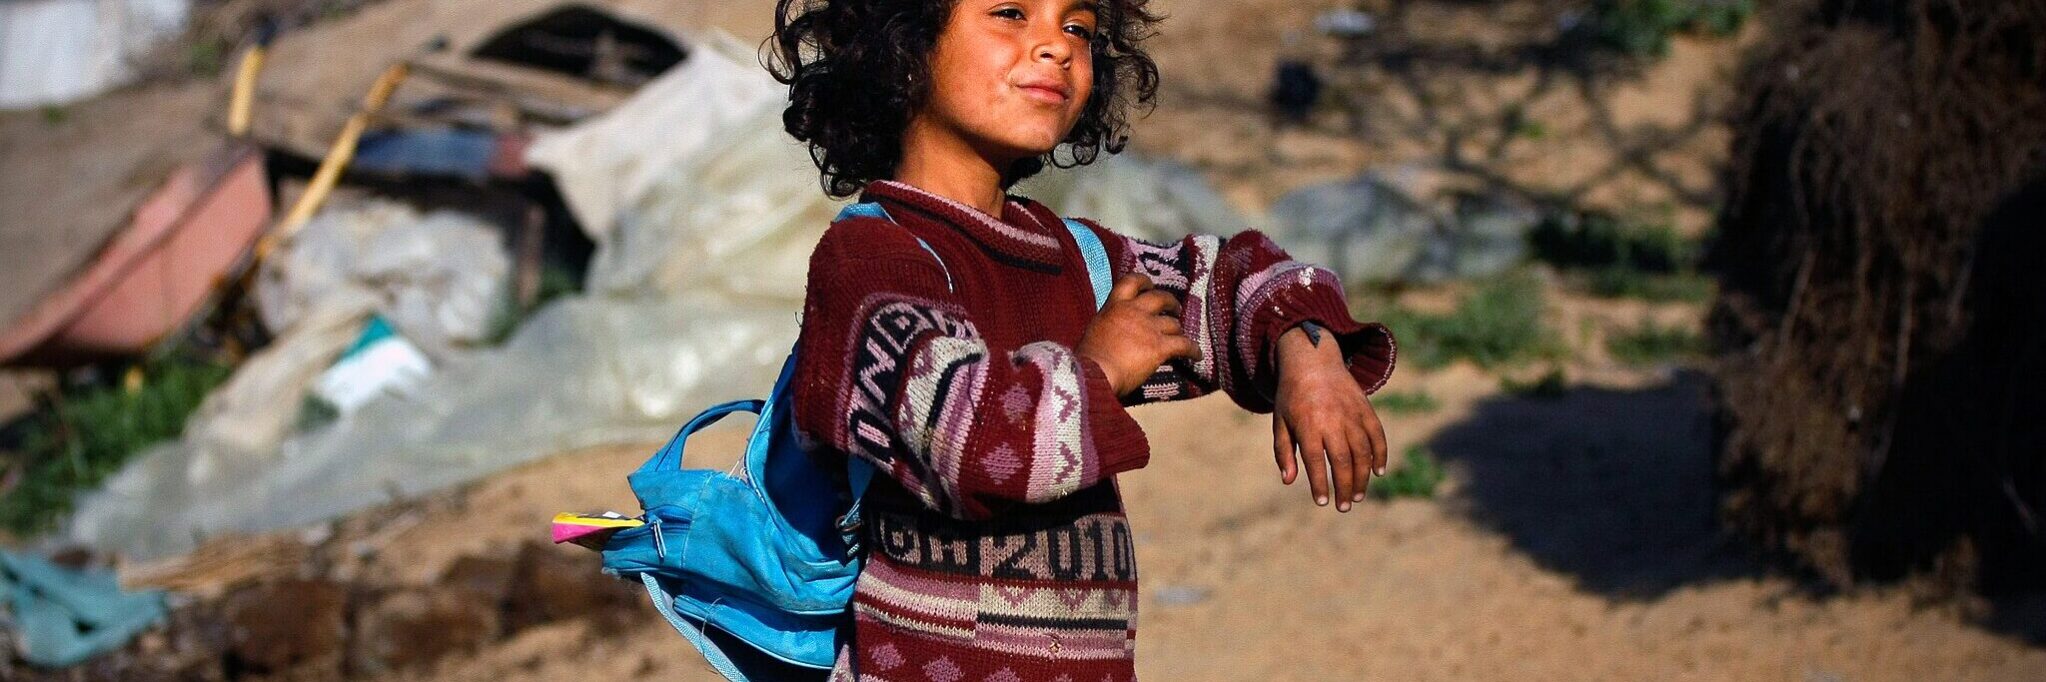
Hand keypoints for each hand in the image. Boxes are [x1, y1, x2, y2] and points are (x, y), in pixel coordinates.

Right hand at [1077, 274, 1200, 395]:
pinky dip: (1192, 350)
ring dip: (1178, 329)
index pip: (1131, 282)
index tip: (1150, 285)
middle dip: (1170, 302)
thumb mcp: (1095, 331)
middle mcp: (1134, 311)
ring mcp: (1149, 328)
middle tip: (1175, 309)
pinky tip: (1196, 356)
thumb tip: (1114, 333)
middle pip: (1160, 298)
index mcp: (1114, 306)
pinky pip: (1183, 345)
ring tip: (1180, 336)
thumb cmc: (1088, 359)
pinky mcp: (1159, 347)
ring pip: (1173, 323)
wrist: (1094, 373)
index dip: (1144, 281)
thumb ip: (1109, 325)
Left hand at [1271, 325, 1387, 511]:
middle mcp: (1332, 420)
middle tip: (1343, 506)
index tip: (1322, 502)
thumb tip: (1289, 480)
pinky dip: (1380, 454)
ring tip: (1356, 495)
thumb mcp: (1280, 422)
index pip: (1316, 461)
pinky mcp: (1365, 409)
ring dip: (1362, 477)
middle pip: (1343, 461)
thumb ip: (1284, 451)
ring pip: (1363, 452)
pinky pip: (1377, 435)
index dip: (1320, 484)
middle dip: (1344, 487)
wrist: (1312, 360)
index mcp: (1308, 424)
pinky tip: (1378, 472)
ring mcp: (1352, 414)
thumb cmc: (1292, 396)